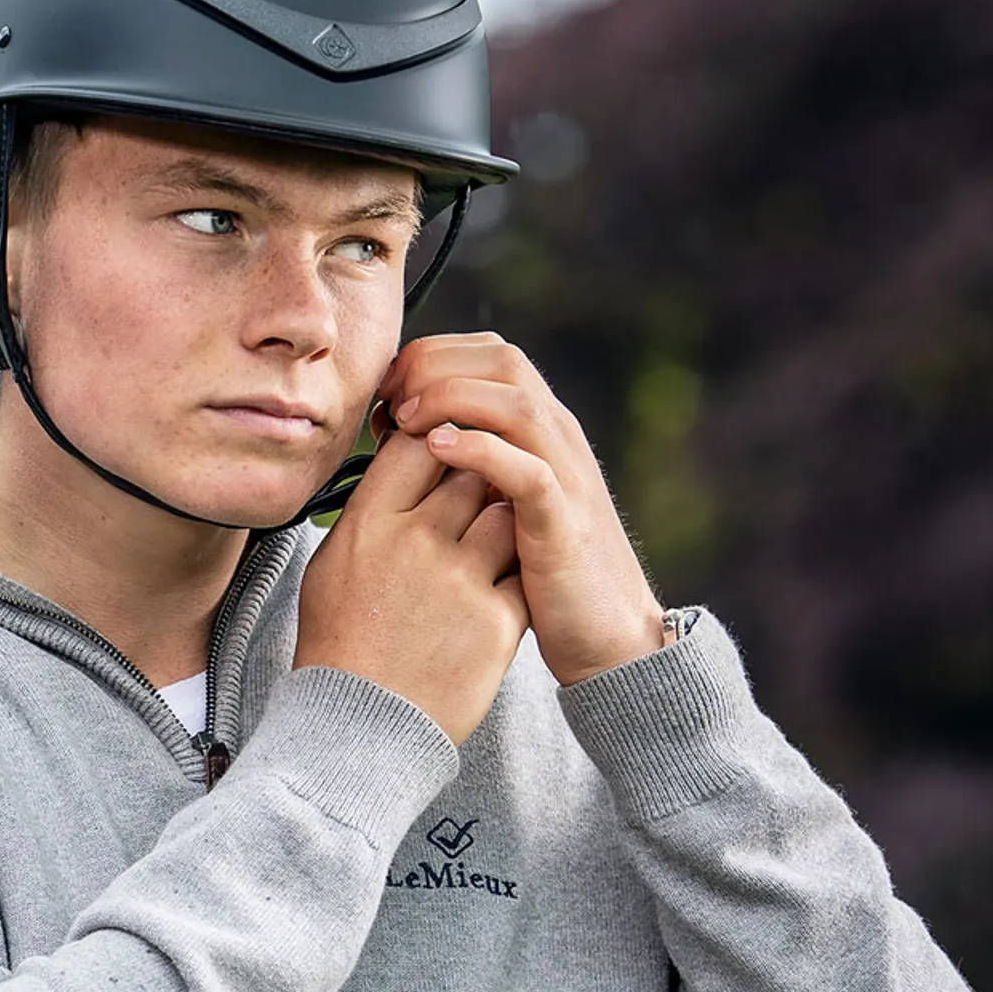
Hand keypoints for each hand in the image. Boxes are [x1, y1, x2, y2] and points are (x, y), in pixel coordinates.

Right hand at [295, 429, 528, 744]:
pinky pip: (523, 569)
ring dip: (502, 520)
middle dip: (475, 476)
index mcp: (368, 526)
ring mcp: (461, 580)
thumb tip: (395, 465)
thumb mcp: (331, 567)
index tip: (440, 454)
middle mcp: (415, 543)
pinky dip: (516, 574)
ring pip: (507, 511)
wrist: (359, 729)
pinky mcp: (498, 620)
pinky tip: (493, 593)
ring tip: (482, 547)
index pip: (417, 444)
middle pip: (470, 468)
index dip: (436, 440)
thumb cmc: (340, 645)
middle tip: (469, 500)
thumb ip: (368, 513)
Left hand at [376, 333, 665, 687]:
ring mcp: (566, 478)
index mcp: (538, 429)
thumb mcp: (497, 504)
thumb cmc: (538, 575)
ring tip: (403, 419)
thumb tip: (397, 441)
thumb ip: (466, 466)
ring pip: (517, 402)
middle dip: (434, 366)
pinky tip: (437, 451)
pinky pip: (528, 471)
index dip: (431, 357)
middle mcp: (558, 439)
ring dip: (451, 398)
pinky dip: (482, 451)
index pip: (488, 353)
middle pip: (501, 359)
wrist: (608, 638)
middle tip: (387, 401)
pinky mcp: (564, 525)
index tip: (384, 391)